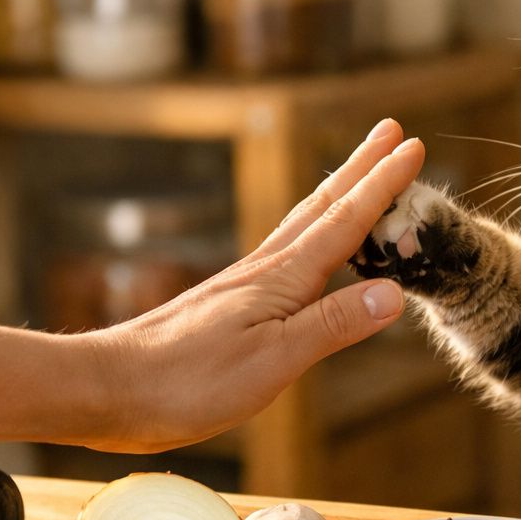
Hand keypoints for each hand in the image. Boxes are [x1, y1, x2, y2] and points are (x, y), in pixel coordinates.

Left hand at [81, 120, 424, 452]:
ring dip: (337, 196)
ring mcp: (243, 286)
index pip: (345, 222)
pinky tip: (307, 249)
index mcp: (282, 280)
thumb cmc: (186, 382)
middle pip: (323, 208)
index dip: (382, 185)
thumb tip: (394, 292)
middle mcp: (264, 271)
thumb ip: (333, 325)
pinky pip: (285, 256)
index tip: (413, 146)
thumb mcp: (273, 362)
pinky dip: (311, 236)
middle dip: (361, 169)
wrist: (108, 389)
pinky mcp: (228, 306)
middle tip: (392, 129)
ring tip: (359, 174)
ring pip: (302, 227)